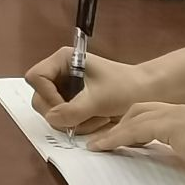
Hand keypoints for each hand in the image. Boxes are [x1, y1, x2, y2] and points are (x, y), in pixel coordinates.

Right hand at [27, 48, 147, 134]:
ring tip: (97, 118)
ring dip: (73, 121)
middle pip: (40, 98)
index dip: (47, 95)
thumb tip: (51, 119)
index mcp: (63, 60)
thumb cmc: (126, 87)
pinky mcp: (72, 102)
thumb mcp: (98, 99)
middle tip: (82, 118)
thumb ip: (72, 110)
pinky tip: (97, 119)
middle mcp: (60, 73)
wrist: (147, 94)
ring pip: (51, 112)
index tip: (67, 107)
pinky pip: (63, 119)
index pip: (37, 77)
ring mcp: (65, 89)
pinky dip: (78, 124)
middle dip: (61, 113)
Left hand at [86, 101, 184, 163]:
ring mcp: (176, 114)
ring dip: (115, 132)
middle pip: (144, 110)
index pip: (160, 116)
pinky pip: (134, 130)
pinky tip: (103, 147)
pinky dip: (116, 138)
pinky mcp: (166, 124)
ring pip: (135, 118)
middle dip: (125, 122)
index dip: (140, 124)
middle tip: (109, 139)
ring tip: (99, 144)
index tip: (128, 138)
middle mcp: (183, 111)